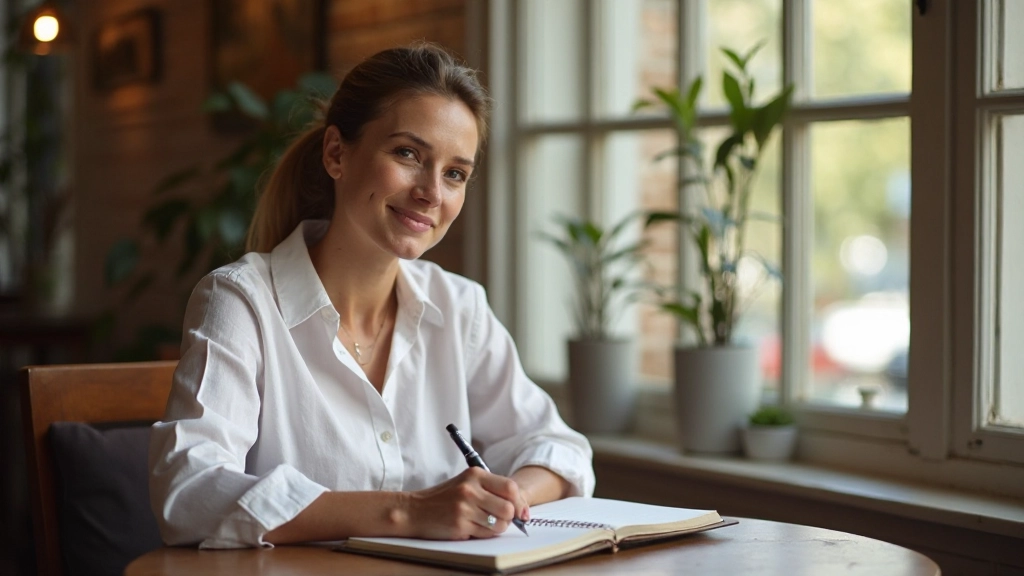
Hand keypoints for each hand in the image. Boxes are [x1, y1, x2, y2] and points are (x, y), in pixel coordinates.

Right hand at [402, 467, 526, 539]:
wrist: (414, 510)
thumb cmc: (443, 498)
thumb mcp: (466, 483)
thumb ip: (491, 490)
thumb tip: (521, 508)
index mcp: (475, 475)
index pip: (510, 487)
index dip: (520, 502)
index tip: (521, 512)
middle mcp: (470, 490)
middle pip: (508, 508)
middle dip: (509, 518)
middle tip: (501, 519)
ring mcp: (464, 508)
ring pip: (499, 524)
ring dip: (497, 528)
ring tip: (484, 523)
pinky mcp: (459, 525)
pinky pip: (485, 534)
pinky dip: (484, 534)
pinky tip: (472, 528)